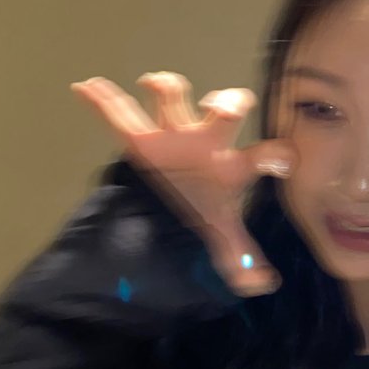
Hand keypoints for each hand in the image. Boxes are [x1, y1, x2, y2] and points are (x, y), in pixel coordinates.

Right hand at [72, 72, 294, 296]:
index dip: (275, 157)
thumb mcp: (222, 236)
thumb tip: (263, 284)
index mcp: (232, 165)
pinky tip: (86, 88)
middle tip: (220, 109)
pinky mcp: (141, 139)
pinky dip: (101, 101)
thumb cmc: (205, 206)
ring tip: (154, 85)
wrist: (170, 201)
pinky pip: (118, 115)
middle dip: (226, 104)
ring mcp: (174, 134)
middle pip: (223, 112)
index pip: (262, 156)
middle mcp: (207, 140)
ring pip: (173, 99)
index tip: (282, 162)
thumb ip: (241, 260)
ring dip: (165, 88)